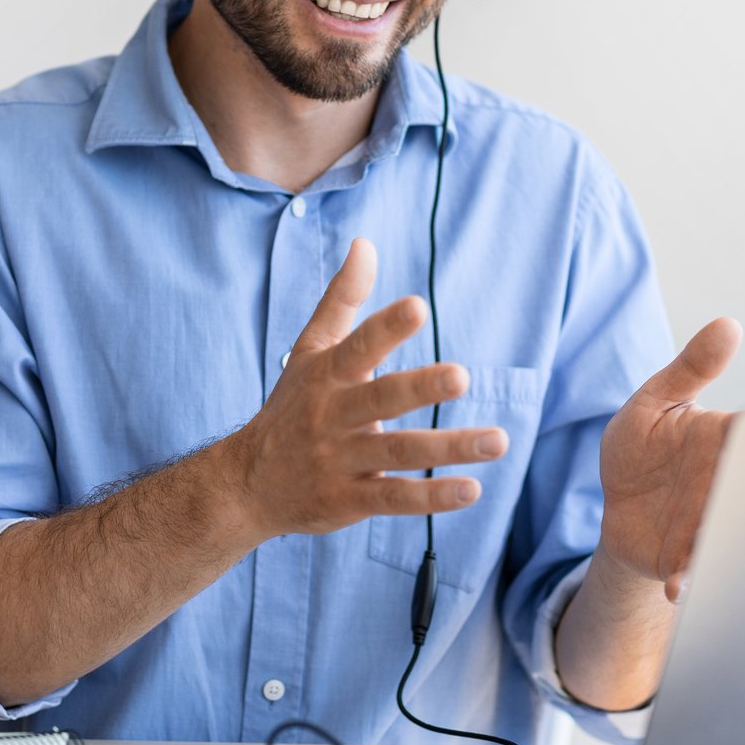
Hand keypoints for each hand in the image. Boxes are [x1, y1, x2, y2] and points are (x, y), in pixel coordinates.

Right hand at [215, 237, 507, 539]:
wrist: (247, 483)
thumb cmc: (292, 406)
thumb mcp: (310, 351)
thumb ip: (342, 300)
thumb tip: (365, 244)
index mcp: (327, 375)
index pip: (357, 347)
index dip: (386, 328)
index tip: (418, 307)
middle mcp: (332, 417)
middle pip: (380, 400)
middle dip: (420, 387)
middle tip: (462, 376)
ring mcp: (341, 460)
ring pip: (398, 452)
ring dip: (448, 447)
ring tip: (498, 440)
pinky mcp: (349, 500)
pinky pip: (395, 499)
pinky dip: (432, 497)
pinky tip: (472, 490)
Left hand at [595, 318, 742, 601]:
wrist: (618, 510)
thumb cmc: (642, 449)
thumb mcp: (654, 403)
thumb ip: (689, 369)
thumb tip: (728, 324)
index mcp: (730, 440)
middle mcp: (731, 484)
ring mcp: (714, 523)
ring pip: (735, 533)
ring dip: (730, 542)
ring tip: (717, 550)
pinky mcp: (692, 559)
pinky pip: (701, 570)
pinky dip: (693, 578)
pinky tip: (679, 586)